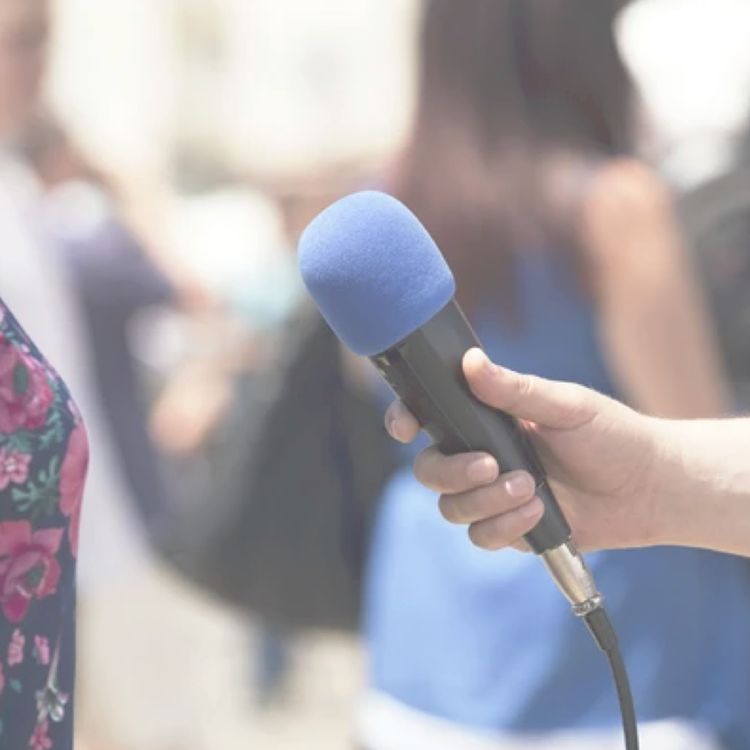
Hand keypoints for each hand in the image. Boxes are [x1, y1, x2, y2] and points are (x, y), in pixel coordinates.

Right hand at [385, 349, 664, 551]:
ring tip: (529, 489)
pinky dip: (505, 526)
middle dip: (451, 472)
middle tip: (490, 465)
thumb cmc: (610, 434)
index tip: (406, 428)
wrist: (647, 486)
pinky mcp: (510, 528)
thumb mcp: (566, 405)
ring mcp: (492, 494)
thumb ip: (516, 390)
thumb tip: (471, 362)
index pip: (428, 417)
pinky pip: (481, 535)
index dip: (403, 421)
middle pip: (429, 470)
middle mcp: (481, 455)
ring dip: (484, 501)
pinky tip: (538, 511)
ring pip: (450, 507)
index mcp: (486, 419)